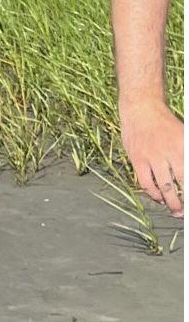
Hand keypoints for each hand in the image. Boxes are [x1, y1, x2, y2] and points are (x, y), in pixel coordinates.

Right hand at [119, 98, 183, 215]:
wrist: (141, 109)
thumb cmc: (164, 124)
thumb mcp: (183, 136)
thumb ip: (185, 154)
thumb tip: (185, 174)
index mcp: (184, 147)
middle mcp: (170, 153)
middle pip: (182, 183)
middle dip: (184, 200)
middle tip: (186, 212)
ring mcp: (153, 157)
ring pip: (164, 186)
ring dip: (171, 201)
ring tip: (175, 210)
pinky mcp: (138, 160)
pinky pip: (146, 182)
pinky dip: (153, 193)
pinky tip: (158, 198)